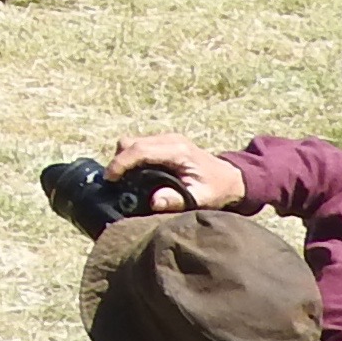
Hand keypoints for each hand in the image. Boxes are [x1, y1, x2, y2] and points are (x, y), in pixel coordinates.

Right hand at [102, 135, 243, 213]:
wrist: (231, 178)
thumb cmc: (217, 189)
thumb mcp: (201, 199)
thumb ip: (177, 200)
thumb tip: (154, 201)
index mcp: (177, 151)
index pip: (139, 150)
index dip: (120, 163)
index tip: (110, 179)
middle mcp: (170, 140)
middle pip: (131, 142)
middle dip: (119, 160)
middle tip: (116, 182)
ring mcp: (167, 139)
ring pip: (133, 141)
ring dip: (124, 158)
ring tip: (125, 180)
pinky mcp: (165, 142)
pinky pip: (140, 145)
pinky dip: (132, 157)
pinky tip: (135, 174)